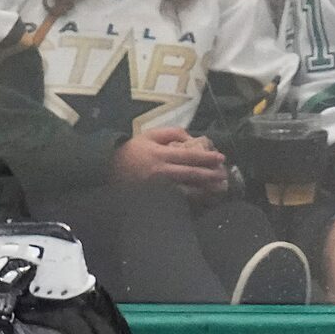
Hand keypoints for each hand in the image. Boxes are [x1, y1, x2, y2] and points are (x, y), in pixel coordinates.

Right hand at [109, 126, 231, 196]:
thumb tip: (193, 138)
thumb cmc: (133, 150)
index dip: (207, 157)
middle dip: (211, 175)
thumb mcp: (150, 135)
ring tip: (220, 188)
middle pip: (192, 174)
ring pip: (188, 189)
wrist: (109, 168)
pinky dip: (193, 199)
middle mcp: (162, 171)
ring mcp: (160, 187)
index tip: (221, 158)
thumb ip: (171, 133)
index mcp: (160, 154)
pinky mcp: (157, 198)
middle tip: (225, 175)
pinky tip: (204, 197)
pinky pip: (179, 200)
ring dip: (206, 189)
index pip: (189, 156)